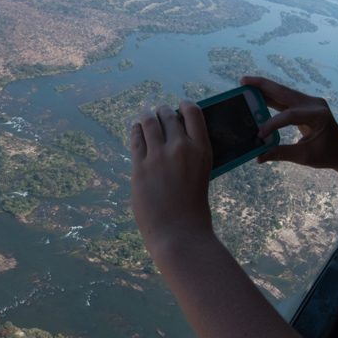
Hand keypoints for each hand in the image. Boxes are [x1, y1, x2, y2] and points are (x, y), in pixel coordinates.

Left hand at [130, 101, 213, 256]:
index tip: (180, 105)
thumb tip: (179, 141)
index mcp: (201, 149)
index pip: (194, 113)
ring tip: (144, 116)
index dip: (185, 105)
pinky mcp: (140, 167)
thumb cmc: (194, 209)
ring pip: (149, 123)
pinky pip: (136, 140)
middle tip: (159, 113)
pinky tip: (135, 130)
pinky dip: (135, 131)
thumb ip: (192, 155)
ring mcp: (158, 156)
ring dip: (146, 116)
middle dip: (162, 112)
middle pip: (168, 116)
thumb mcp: (202, 174)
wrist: (179, 232)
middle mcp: (180, 147)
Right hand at [242, 76, 337, 170]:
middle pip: (284, 92)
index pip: (290, 115)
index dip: (272, 123)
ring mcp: (310, 102)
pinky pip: (286, 99)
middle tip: (243, 81)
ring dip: (265, 89)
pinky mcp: (306, 104)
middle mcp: (314, 104)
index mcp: (318, 115)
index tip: (260, 135)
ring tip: (246, 84)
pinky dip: (271, 97)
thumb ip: (281, 153)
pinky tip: (258, 95)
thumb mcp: (305, 157)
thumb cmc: (327, 154)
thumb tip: (259, 156)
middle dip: (262, 86)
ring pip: (283, 92)